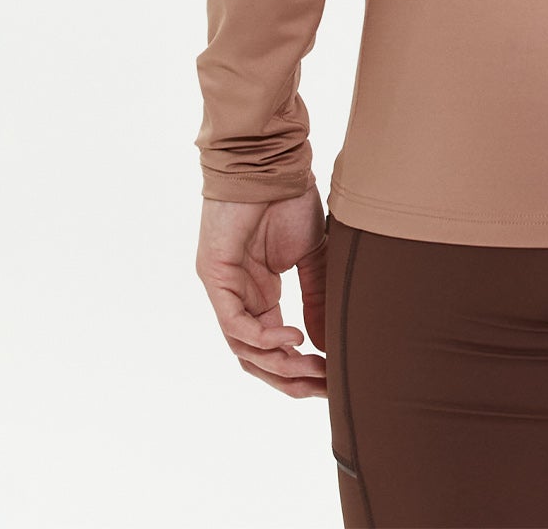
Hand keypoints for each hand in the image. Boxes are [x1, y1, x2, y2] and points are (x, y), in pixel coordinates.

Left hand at [196, 189, 331, 398]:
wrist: (271, 161)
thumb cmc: (289, 199)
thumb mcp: (312, 256)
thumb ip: (317, 298)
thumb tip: (326, 344)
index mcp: (260, 295)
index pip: (274, 347)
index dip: (300, 369)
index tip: (331, 380)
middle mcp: (238, 298)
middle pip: (256, 359)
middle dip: (290, 378)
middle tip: (323, 387)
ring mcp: (224, 290)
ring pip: (244, 349)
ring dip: (280, 364)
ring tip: (312, 366)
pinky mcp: (215, 277)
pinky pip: (235, 323)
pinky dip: (264, 337)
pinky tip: (294, 337)